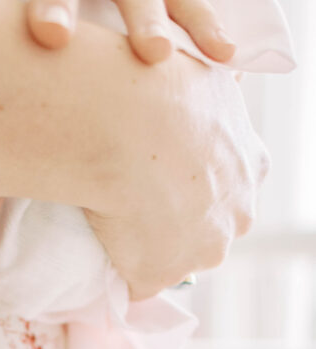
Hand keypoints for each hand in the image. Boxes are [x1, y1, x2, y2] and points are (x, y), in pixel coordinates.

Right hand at [85, 54, 267, 298]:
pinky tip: (95, 252)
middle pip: (212, 227)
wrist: (123, 121)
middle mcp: (238, 213)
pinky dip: (118, 273)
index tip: (169, 172)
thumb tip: (221, 65)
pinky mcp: (155, 275)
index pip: (232, 184)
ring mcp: (199, 250)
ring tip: (109, 225)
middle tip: (135, 199)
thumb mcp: (204, 68)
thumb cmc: (159, 84)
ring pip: (176, 258)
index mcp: (253, 163)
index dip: (200, 179)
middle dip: (182, 221)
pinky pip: (134, 283)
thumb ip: (214, 84)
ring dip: (148, 250)